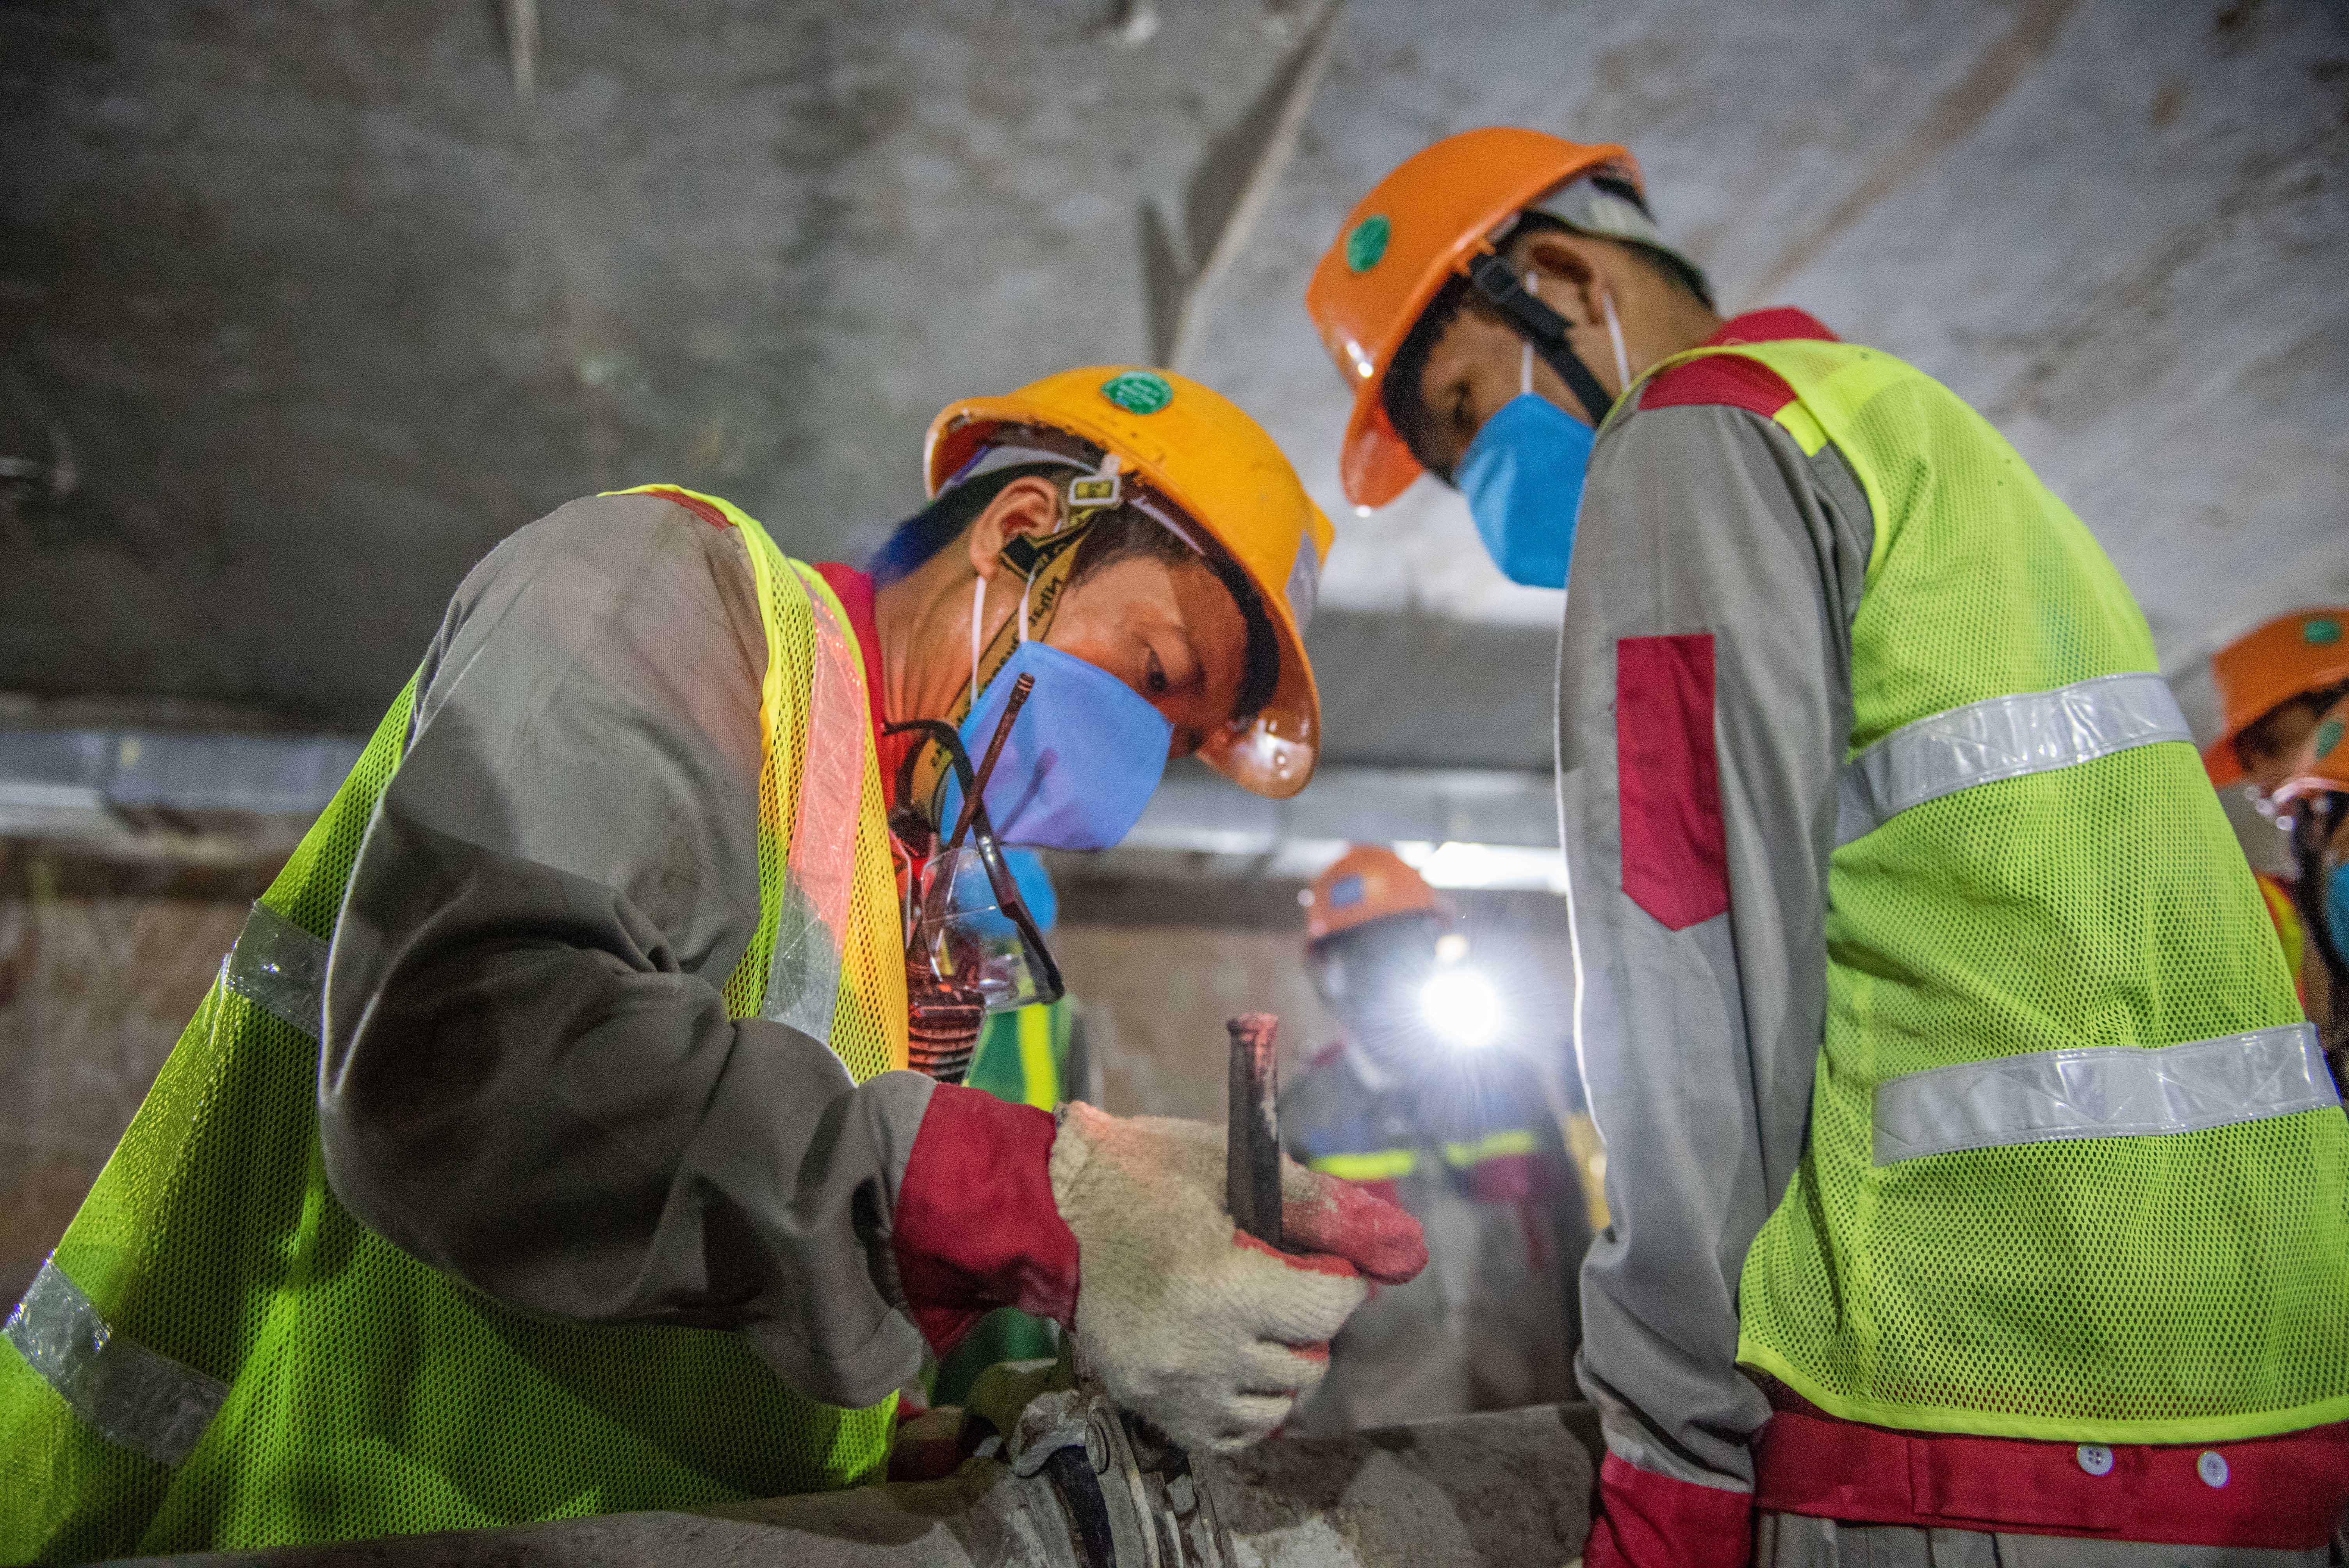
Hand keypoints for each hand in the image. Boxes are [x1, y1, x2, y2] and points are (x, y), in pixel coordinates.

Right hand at [1047, 1102, 1425, 1451]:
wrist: (1049, 1215)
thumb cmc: (1142, 1175)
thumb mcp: (1231, 1167)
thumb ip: (1320, 1207)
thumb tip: (1403, 1245)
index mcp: (1219, 1283)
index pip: (1331, 1306)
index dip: (1337, 1276)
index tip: (1313, 1257)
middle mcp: (1199, 1350)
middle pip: (1311, 1360)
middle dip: (1309, 1320)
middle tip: (1275, 1282)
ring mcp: (1173, 1388)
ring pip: (1278, 1403)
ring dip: (1280, 1363)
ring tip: (1248, 1317)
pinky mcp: (1154, 1408)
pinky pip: (1235, 1432)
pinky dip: (1247, 1400)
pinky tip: (1228, 1356)